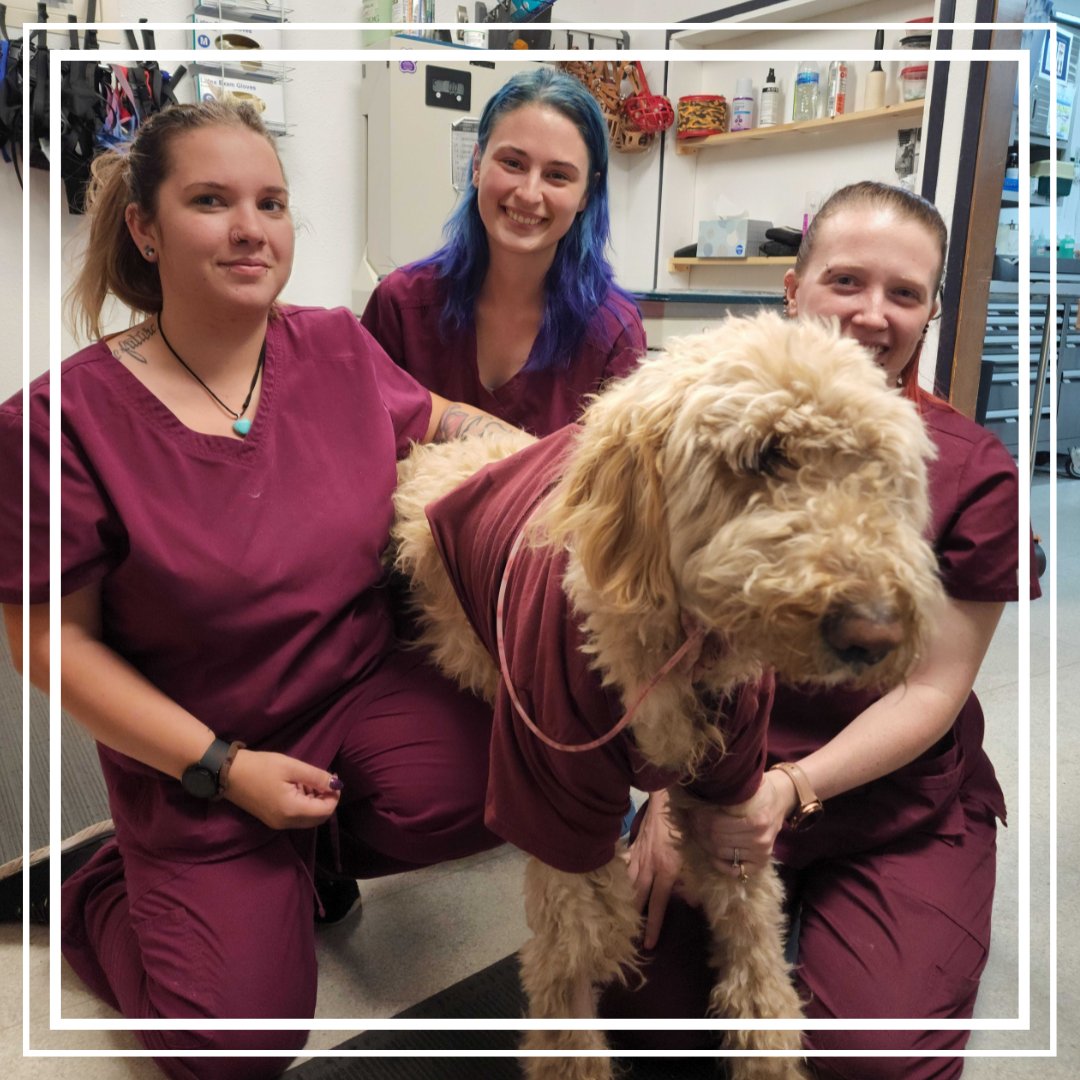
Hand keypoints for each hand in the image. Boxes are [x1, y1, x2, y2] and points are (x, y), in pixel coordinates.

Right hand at [224, 749, 342, 829]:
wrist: (228, 773)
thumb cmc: (260, 767)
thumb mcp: (291, 767)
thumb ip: (316, 777)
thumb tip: (337, 784)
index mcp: (292, 810)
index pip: (325, 811)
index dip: (334, 795)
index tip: (333, 778)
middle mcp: (286, 823)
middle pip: (318, 818)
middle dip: (326, 800)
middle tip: (324, 779)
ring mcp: (278, 823)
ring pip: (308, 818)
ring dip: (315, 802)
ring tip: (309, 780)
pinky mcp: (272, 820)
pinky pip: (296, 817)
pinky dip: (303, 804)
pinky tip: (298, 787)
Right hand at [625, 790, 682, 949]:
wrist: (667, 799)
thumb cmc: (684, 827)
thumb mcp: (694, 855)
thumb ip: (693, 880)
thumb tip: (694, 903)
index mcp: (666, 871)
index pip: (658, 905)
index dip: (653, 926)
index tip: (648, 945)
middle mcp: (648, 867)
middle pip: (636, 897)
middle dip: (631, 917)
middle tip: (625, 935)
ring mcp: (637, 856)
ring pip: (626, 883)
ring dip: (622, 900)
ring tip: (616, 917)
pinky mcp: (631, 846)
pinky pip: (622, 866)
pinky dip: (617, 877)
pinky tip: (611, 886)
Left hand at [686, 770, 793, 879]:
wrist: (781, 800)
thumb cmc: (760, 792)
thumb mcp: (747, 786)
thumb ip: (729, 790)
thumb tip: (701, 790)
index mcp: (758, 821)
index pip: (717, 824)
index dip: (700, 817)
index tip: (693, 809)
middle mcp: (760, 840)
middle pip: (717, 839)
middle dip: (699, 829)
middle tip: (692, 819)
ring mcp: (761, 854)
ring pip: (721, 853)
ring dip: (704, 843)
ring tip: (697, 830)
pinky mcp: (760, 864)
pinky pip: (735, 871)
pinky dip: (719, 864)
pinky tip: (710, 852)